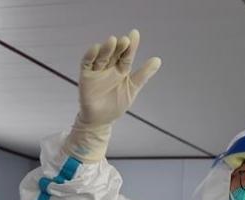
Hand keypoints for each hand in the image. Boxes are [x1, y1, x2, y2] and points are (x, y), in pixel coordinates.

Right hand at [63, 30, 160, 161]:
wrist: (101, 120)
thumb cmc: (117, 104)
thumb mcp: (133, 88)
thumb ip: (144, 74)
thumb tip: (158, 59)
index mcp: (121, 70)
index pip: (127, 55)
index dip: (131, 46)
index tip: (135, 33)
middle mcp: (109, 68)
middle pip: (115, 54)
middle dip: (120, 46)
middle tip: (126, 39)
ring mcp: (97, 71)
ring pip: (102, 56)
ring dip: (107, 49)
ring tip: (113, 40)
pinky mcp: (86, 77)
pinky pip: (87, 63)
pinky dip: (91, 56)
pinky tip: (96, 48)